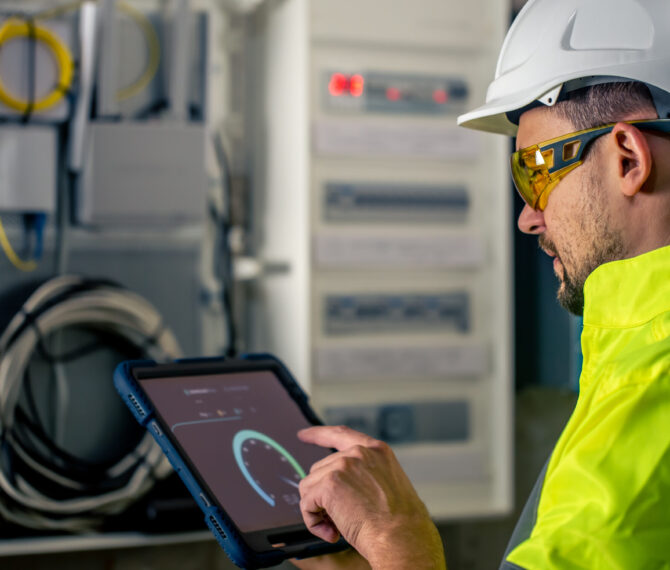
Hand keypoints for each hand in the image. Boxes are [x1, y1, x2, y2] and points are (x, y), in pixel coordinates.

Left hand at [298, 426, 445, 568]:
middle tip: (340, 518)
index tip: (304, 434)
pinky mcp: (329, 484)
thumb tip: (340, 486)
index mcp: (376, 451)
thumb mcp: (388, 484)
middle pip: (320, 469)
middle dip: (323, 495)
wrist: (402, 538)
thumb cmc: (400, 522)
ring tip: (338, 527)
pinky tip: (332, 533)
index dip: (319, 434)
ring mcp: (343, 466)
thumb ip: (365, 475)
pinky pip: (307, 504)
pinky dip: (313, 522)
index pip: (341, 434)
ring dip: (319, 511)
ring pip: (310, 487)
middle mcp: (358, 453)